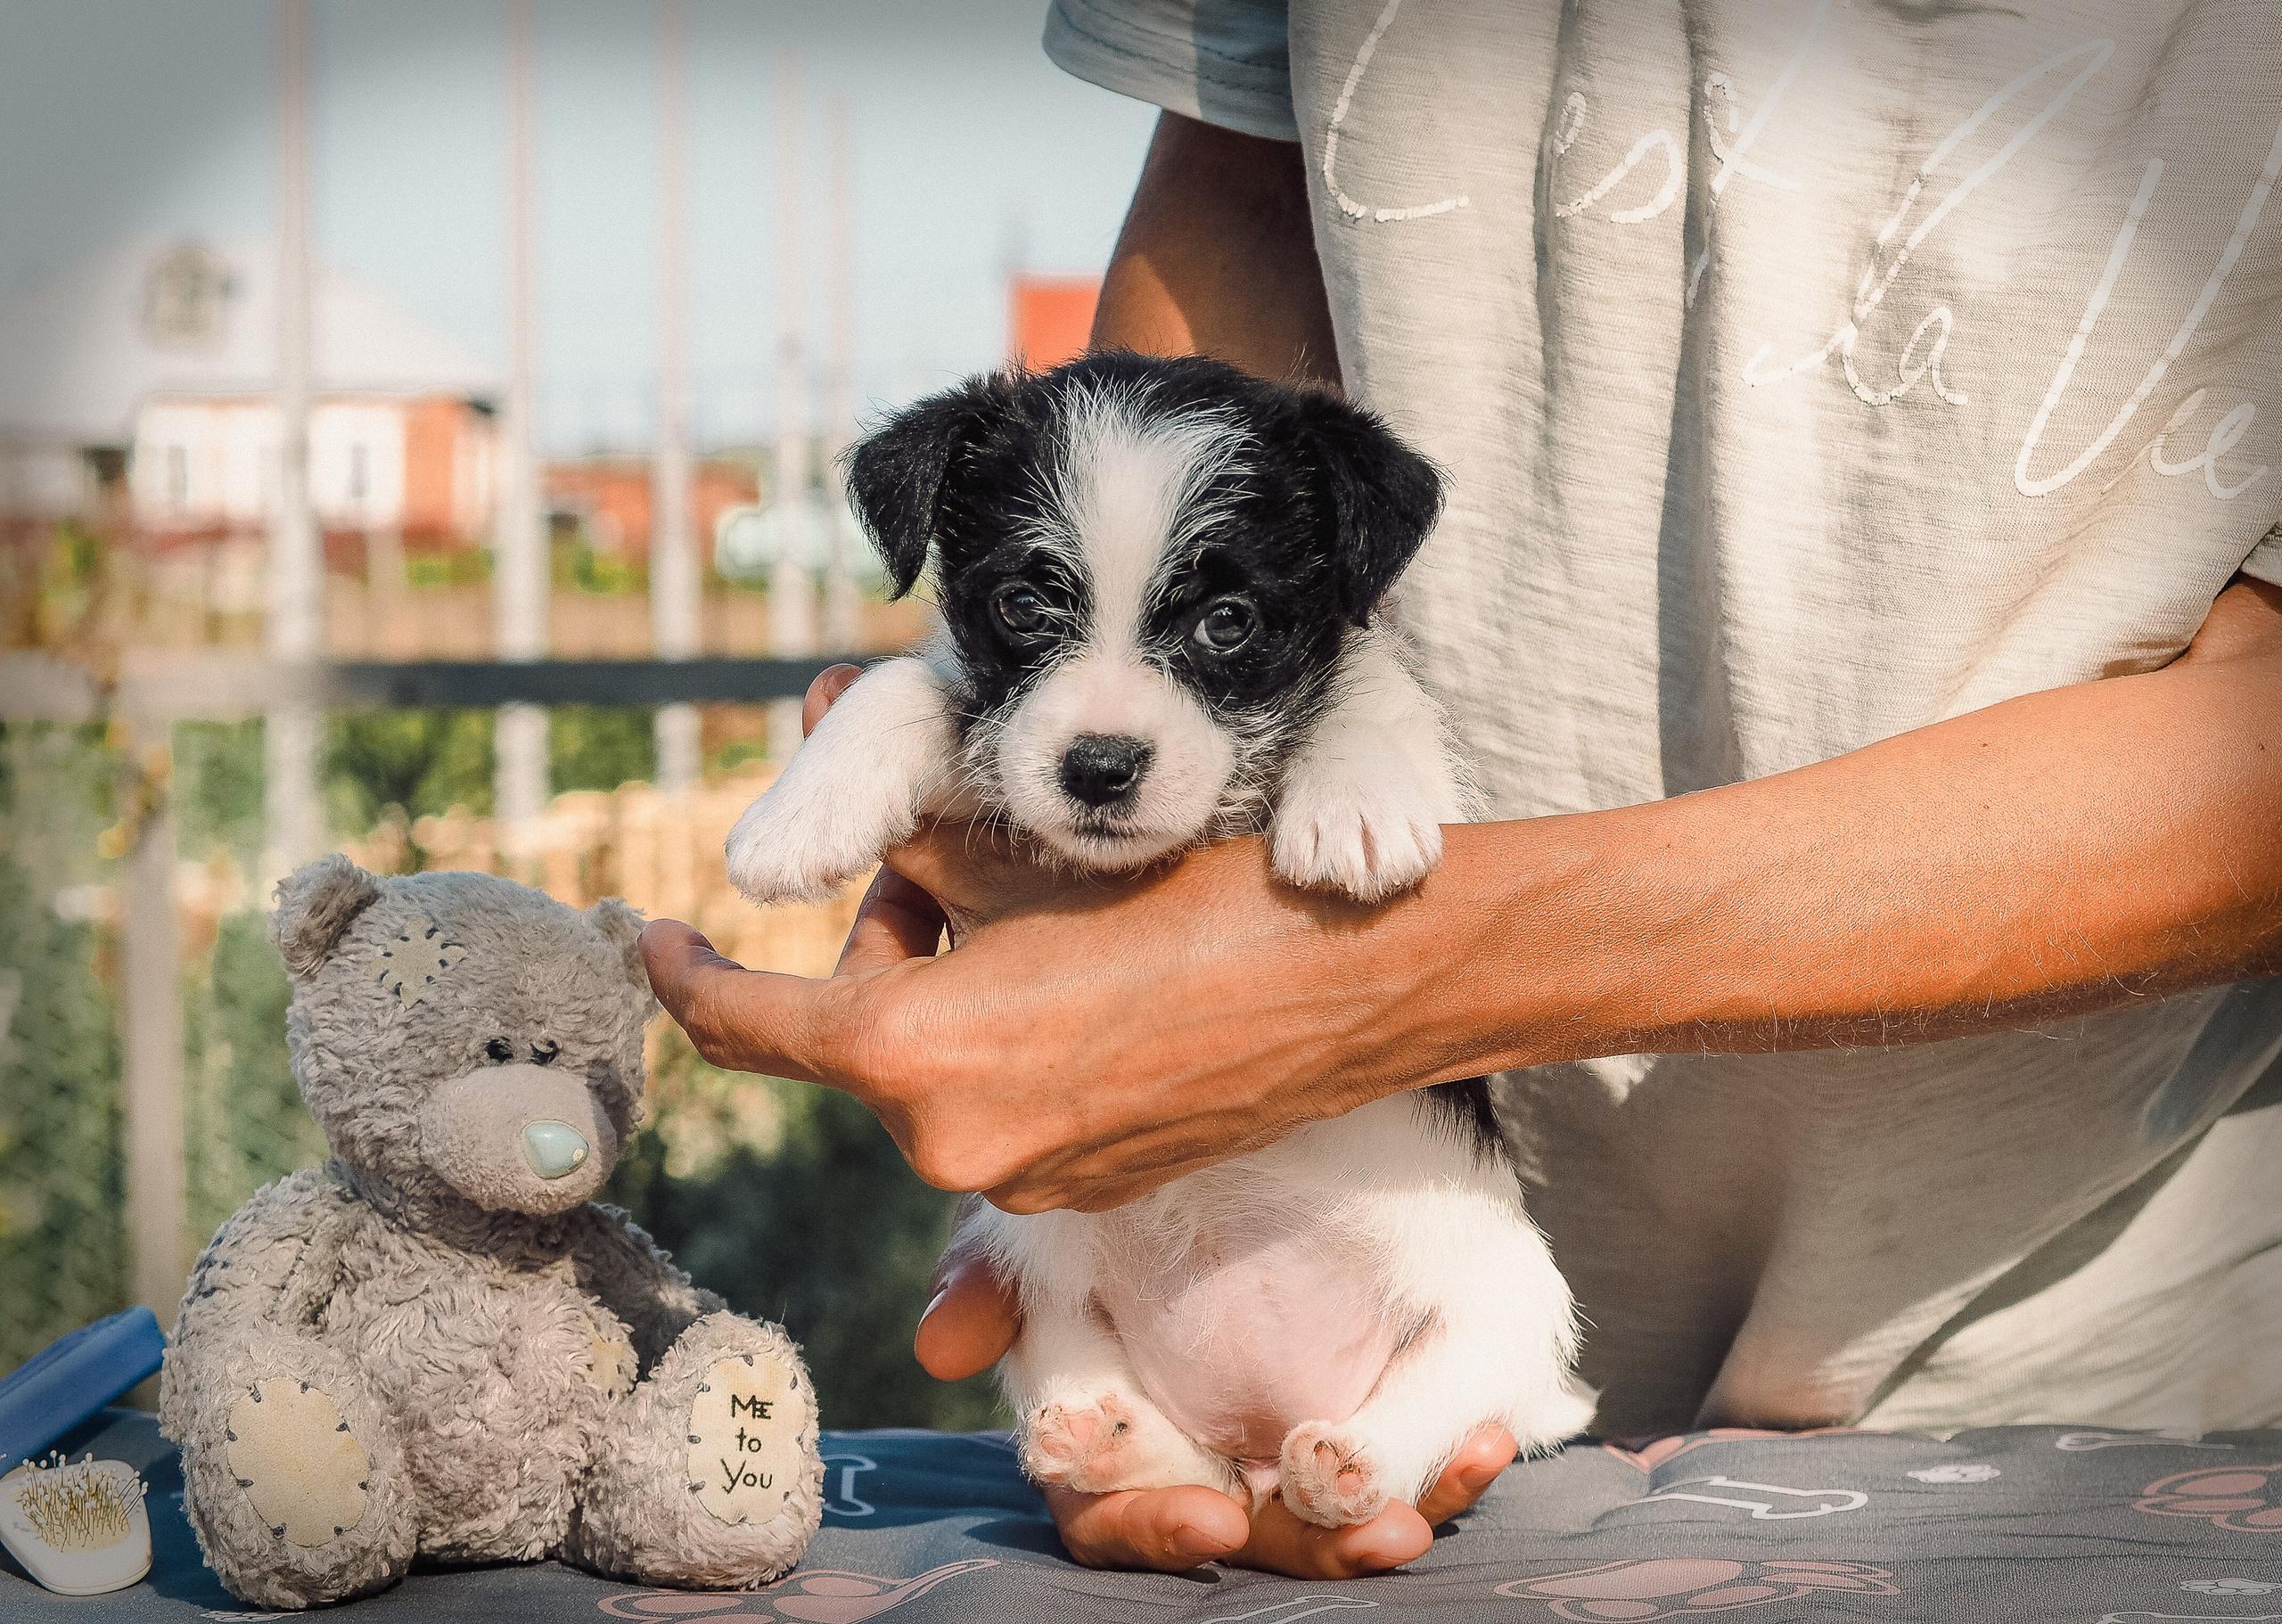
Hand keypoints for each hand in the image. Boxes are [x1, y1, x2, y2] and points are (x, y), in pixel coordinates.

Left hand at [641, 674, 1479, 1213]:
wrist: (1353, 983)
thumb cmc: (1198, 899)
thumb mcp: (1024, 855)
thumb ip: (904, 851)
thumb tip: (842, 813)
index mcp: (915, 1059)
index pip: (744, 1024)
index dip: (680, 972)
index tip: (649, 933)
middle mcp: (952, 1143)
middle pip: (853, 1037)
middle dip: (880, 948)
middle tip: (944, 859)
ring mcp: (1023, 1179)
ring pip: (929, 1072)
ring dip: (947, 994)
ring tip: (1040, 909)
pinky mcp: (1083, 1187)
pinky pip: (999, 1107)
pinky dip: (1005, 1046)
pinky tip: (1086, 978)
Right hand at [915, 1223, 1514, 1573]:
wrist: (1225, 1102)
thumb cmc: (1106, 1174)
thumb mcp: (1041, 1214)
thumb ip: (990, 1278)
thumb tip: (941, 1351)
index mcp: (1110, 1421)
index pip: (1113, 1510)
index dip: (1152, 1528)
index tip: (1211, 1523)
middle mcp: (1196, 1439)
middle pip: (1236, 1528)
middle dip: (1299, 1548)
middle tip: (1364, 1538)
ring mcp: (1280, 1422)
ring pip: (1327, 1507)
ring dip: (1376, 1524)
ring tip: (1422, 1516)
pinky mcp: (1367, 1395)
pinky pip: (1407, 1447)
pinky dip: (1449, 1457)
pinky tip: (1490, 1443)